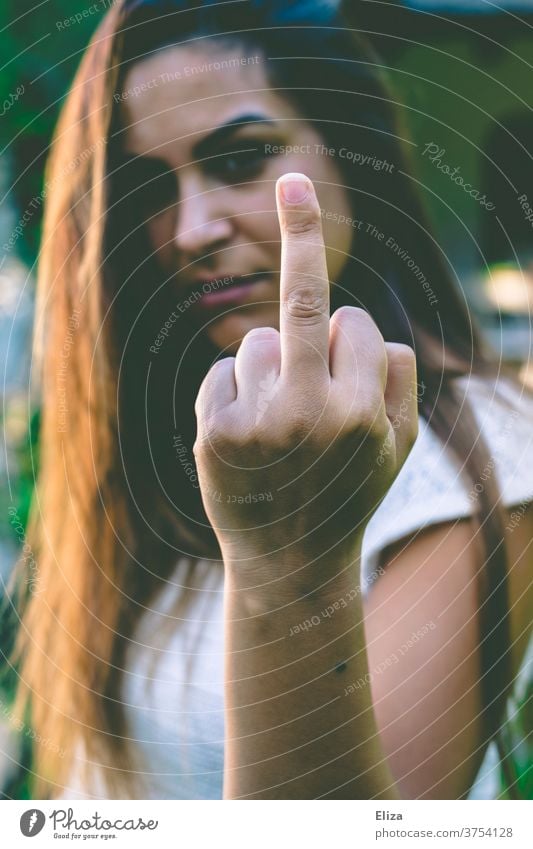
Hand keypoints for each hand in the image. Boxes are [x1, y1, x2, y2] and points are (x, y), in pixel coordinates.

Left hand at [193, 173, 418, 567]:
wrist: (289, 564)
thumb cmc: (348, 495)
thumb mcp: (398, 449)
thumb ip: (398, 382)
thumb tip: (367, 326)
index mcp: (363, 413)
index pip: (356, 323)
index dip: (351, 337)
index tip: (346, 332)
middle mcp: (310, 413)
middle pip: (304, 301)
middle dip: (303, 231)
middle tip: (294, 178)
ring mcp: (256, 422)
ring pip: (259, 341)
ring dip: (270, 368)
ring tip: (276, 426)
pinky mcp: (213, 433)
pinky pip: (223, 371)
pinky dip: (234, 391)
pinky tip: (245, 435)